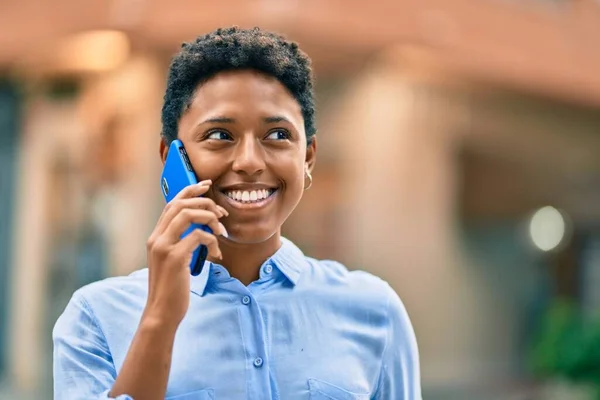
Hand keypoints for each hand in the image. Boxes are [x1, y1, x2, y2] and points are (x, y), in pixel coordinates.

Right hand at [143, 180, 227, 327]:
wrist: (162, 312)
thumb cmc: (172, 288)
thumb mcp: (174, 260)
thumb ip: (181, 243)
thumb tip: (203, 228)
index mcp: (156, 236)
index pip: (172, 203)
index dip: (190, 190)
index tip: (206, 185)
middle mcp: (156, 238)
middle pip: (180, 204)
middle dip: (205, 202)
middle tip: (222, 213)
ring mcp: (163, 247)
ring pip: (188, 214)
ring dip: (209, 218)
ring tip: (221, 232)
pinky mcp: (174, 258)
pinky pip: (198, 236)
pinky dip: (211, 240)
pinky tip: (216, 254)